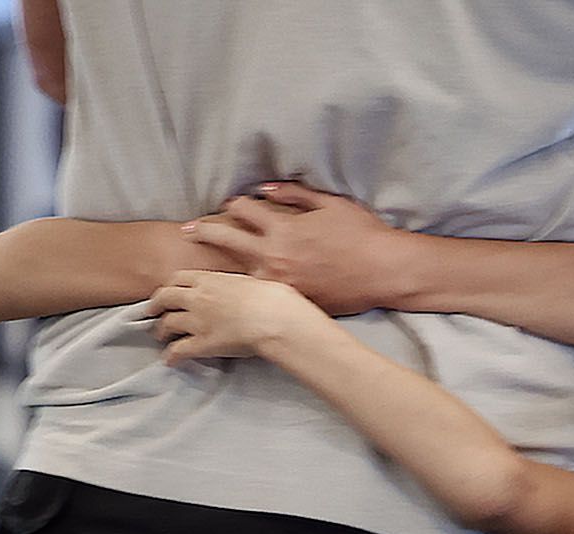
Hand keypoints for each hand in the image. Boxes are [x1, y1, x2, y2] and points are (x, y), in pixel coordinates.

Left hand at [140, 270, 328, 364]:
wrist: (274, 318)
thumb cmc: (271, 298)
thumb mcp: (250, 280)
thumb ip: (235, 285)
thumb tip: (240, 290)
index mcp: (209, 279)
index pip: (178, 278)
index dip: (169, 286)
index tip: (168, 291)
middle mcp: (197, 298)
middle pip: (165, 297)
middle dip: (156, 305)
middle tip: (152, 311)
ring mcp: (197, 321)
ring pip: (168, 324)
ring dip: (161, 330)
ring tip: (160, 335)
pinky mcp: (203, 344)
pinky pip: (179, 350)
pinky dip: (171, 356)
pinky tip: (169, 360)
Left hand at [180, 182, 409, 319]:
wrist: (386, 272)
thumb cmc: (362, 234)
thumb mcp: (329, 204)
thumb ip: (294, 195)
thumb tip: (266, 189)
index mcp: (282, 229)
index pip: (243, 210)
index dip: (234, 204)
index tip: (229, 205)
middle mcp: (275, 257)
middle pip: (227, 240)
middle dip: (204, 231)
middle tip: (187, 230)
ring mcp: (282, 284)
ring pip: (238, 273)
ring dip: (218, 266)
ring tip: (199, 266)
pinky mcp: (294, 303)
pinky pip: (262, 295)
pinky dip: (248, 289)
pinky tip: (235, 291)